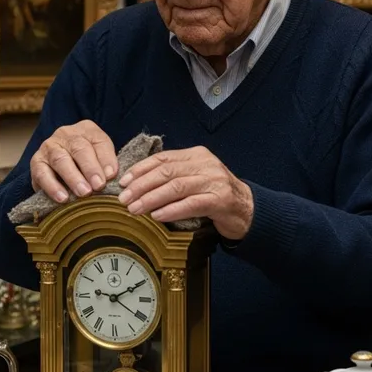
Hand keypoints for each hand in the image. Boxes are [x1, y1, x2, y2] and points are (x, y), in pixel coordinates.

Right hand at [30, 120, 117, 203]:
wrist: (60, 169)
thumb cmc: (87, 164)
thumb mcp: (100, 158)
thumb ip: (106, 164)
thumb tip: (109, 175)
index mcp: (86, 129)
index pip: (99, 141)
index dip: (106, 158)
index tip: (111, 175)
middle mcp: (66, 134)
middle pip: (79, 147)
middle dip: (90, 168)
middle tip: (98, 186)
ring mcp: (49, 146)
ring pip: (60, 159)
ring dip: (73, 178)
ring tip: (84, 193)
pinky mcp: (36, 162)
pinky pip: (42, 173)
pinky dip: (53, 187)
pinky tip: (63, 198)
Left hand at [117, 146, 253, 240]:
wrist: (248, 210)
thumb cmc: (215, 196)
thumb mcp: (195, 179)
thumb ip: (174, 176)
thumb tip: (138, 184)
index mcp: (197, 155)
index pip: (163, 158)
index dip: (140, 169)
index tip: (123, 181)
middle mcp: (206, 164)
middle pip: (166, 171)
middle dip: (141, 185)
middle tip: (124, 198)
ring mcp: (214, 181)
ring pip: (176, 187)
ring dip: (151, 198)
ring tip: (134, 208)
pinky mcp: (220, 200)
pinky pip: (191, 204)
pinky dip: (171, 210)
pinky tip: (157, 216)